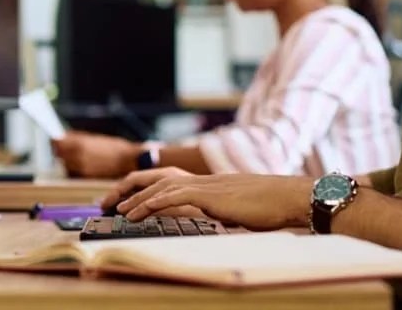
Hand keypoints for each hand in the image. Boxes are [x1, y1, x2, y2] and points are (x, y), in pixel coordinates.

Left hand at [51, 131, 138, 177]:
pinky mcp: (86, 176)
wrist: (128, 160)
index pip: (58, 142)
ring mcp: (81, 167)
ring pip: (65, 163)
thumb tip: (63, 137)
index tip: (54, 139)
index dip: (55, 141)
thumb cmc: (114, 147)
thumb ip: (78, 138)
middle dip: (60, 150)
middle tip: (64, 147)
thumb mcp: (95, 138)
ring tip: (77, 155)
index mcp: (80, 143)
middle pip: (59, 153)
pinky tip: (83, 163)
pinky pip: (74, 171)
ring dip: (67, 159)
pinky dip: (74, 167)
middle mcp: (78, 156)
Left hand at [109, 169, 313, 231]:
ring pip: (162, 187)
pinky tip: (139, 213)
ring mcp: (208, 186)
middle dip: (132, 189)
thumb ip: (226, 214)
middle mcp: (206, 181)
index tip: (129, 200)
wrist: (291, 198)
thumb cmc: (274, 207)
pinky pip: (174, 196)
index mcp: (212, 185)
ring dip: (137, 198)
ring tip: (118, 210)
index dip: (148, 188)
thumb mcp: (243, 212)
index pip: (171, 182)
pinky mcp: (211, 195)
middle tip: (110, 202)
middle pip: (159, 178)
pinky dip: (152, 203)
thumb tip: (218, 223)